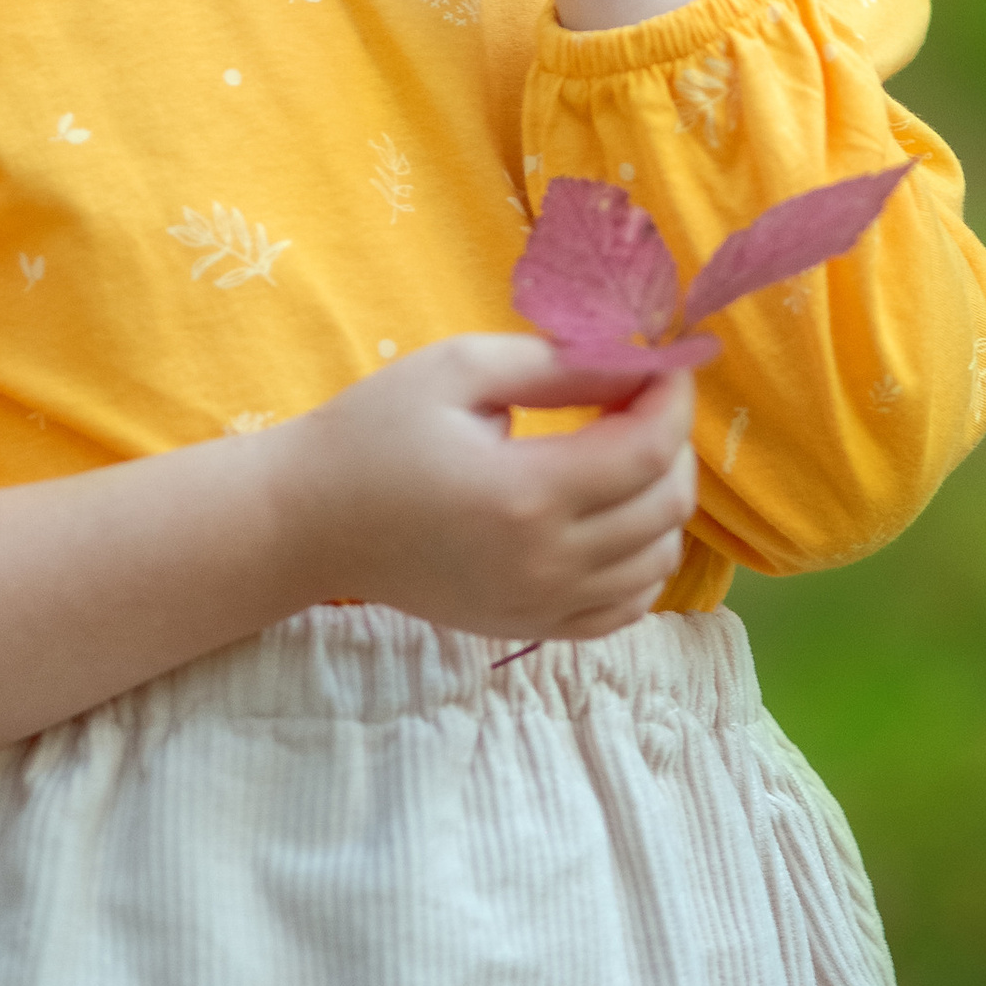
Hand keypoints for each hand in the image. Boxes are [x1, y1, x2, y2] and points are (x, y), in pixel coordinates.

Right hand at [271, 335, 697, 641]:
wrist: (311, 523)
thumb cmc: (375, 431)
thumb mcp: (459, 369)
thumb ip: (557, 364)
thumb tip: (637, 358)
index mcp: (526, 494)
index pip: (648, 450)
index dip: (672, 396)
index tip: (666, 359)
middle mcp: (546, 563)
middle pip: (666, 507)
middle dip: (674, 441)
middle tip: (641, 398)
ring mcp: (542, 606)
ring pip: (658, 561)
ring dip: (663, 501)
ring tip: (625, 453)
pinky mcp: (531, 627)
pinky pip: (627, 608)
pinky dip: (644, 562)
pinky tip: (615, 519)